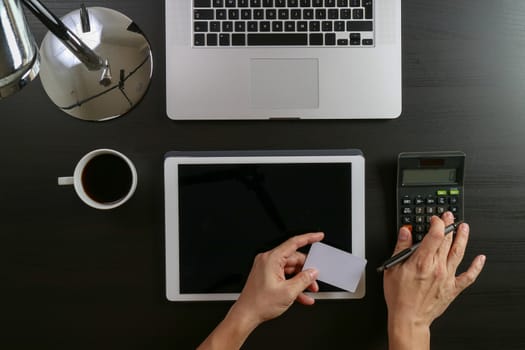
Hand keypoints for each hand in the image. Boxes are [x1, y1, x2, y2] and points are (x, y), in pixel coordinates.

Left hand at [233, 231, 323, 326]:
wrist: (246, 315)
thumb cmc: (259, 304)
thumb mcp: (288, 292)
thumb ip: (304, 280)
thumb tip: (313, 272)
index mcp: (271, 259)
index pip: (293, 243)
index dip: (308, 238)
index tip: (318, 236)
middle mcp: (268, 260)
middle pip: (294, 259)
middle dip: (306, 271)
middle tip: (314, 282)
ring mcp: (267, 268)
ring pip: (291, 269)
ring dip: (301, 280)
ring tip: (309, 291)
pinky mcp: (267, 276)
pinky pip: (285, 276)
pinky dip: (294, 285)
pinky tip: (302, 296)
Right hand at [384, 212, 485, 349]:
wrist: (409, 318)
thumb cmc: (399, 297)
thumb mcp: (393, 269)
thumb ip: (400, 248)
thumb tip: (405, 232)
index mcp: (421, 262)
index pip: (435, 235)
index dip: (437, 223)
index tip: (435, 218)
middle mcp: (437, 268)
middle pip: (447, 241)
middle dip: (449, 225)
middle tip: (449, 216)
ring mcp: (447, 278)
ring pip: (458, 253)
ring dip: (463, 238)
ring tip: (464, 227)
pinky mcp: (453, 288)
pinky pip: (468, 276)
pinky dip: (476, 267)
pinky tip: (480, 258)